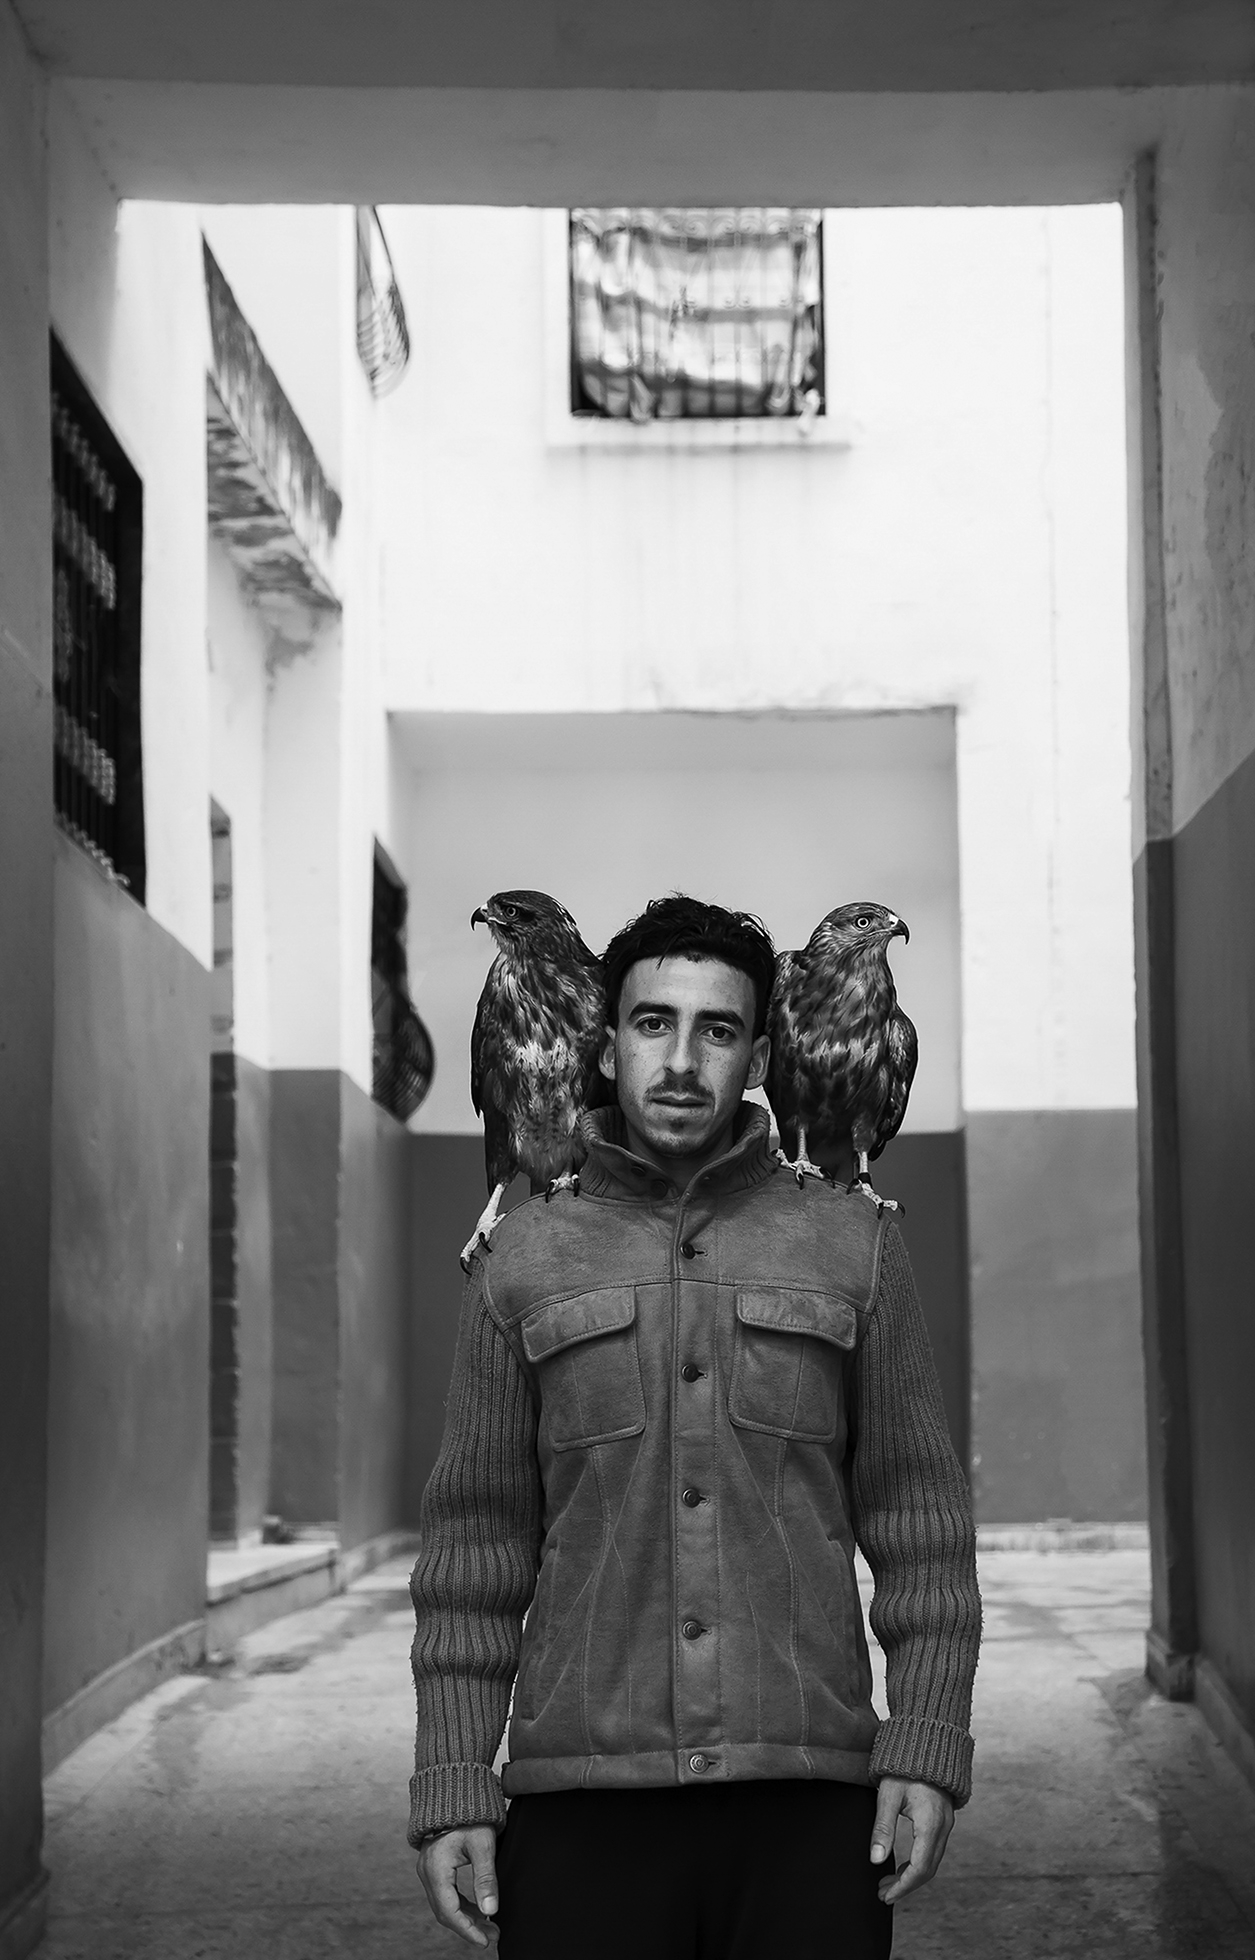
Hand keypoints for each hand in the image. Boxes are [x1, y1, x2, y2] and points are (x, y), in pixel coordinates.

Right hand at [417, 1824, 498, 1947]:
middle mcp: (427, 1871)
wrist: (457, 1791)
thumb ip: (486, 1879)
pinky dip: (461, 1905)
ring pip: (445, 1904)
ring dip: (466, 1917)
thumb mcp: (483, 1846)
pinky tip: (478, 1910)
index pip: (449, 1910)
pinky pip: (445, 1894)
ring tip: (490, 1927)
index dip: (466, 1929)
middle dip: (468, 1926)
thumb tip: (491, 1911)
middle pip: (445, 1911)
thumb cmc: (472, 1815)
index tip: (484, 1941)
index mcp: (436, 1868)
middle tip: (493, 1936)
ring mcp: (428, 1869)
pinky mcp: (434, 1867)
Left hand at [869, 1777, 953, 1903]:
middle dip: (905, 1885)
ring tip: (888, 1882)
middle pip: (928, 1869)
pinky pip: (933, 1850)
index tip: (885, 1896)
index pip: (919, 1868)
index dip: (902, 1886)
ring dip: (911, 1875)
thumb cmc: (903, 1767)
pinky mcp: (943, 1819)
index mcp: (930, 1823)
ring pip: (932, 1861)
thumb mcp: (888, 1795)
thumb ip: (883, 1828)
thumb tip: (875, 1860)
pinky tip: (902, 1865)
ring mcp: (946, 1823)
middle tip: (883, 1893)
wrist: (926, 1741)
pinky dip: (918, 1862)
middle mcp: (943, 1826)